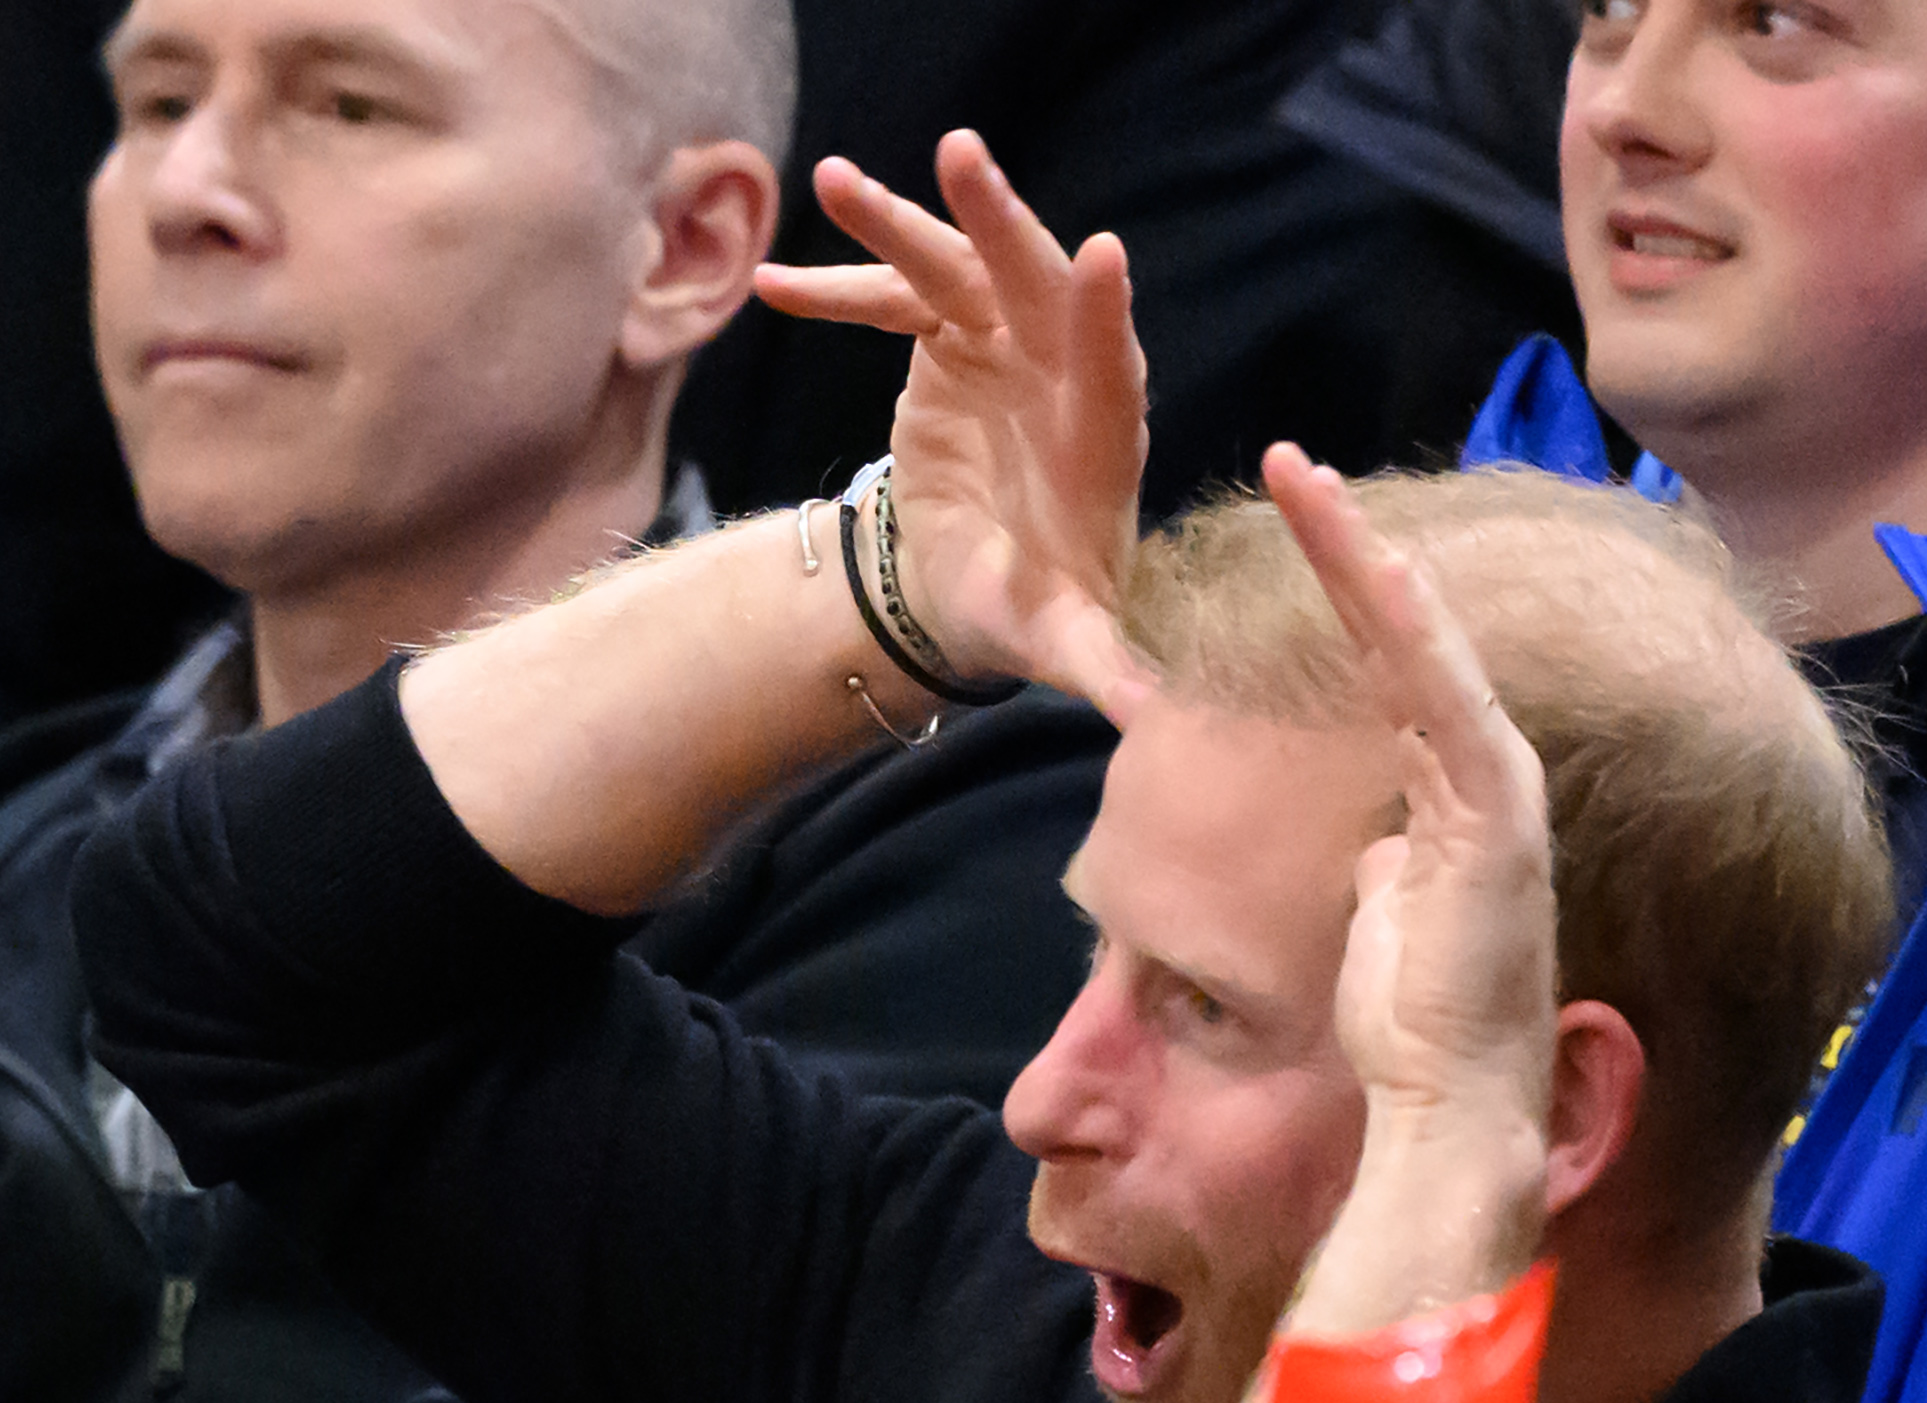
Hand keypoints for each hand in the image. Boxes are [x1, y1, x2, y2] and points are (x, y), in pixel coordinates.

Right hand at [755, 129, 1156, 720]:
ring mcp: (1004, 341)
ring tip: (834, 181)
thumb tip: (1156, 717)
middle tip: (961, 161)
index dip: (1101, 318)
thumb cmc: (1032, 610)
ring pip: (956, 266)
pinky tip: (770, 285)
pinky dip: (836, 286)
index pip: (1108, 367)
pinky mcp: (950, 334)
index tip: (1101, 258)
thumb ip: (1102, 668)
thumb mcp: (1064, 644)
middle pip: (1035, 283)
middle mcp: (1061, 369)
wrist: (975, 581)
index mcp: (1100, 438)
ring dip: (895, 222)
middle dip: (998, 223)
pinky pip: (893, 293)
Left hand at [1260, 443, 1556, 1138]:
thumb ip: (1384, 863)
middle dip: (1349, 545)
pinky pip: (1445, 700)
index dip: (1348, 592)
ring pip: (1423, 643)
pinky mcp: (1495, 814)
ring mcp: (1498, 787)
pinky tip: (1370, 566)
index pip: (1392, 666)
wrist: (1453, 1101)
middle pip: (1408, 632)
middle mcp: (1487, 773)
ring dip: (1361, 559)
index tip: (1298, 521)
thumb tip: (1372, 842)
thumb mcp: (1380, 918)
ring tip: (1302, 481)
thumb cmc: (1412, 1025)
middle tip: (1288, 462)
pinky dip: (1409, 630)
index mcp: (1455, 792)